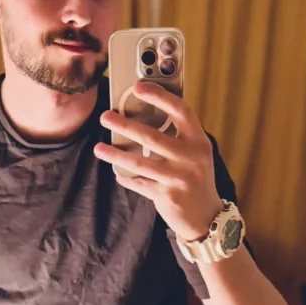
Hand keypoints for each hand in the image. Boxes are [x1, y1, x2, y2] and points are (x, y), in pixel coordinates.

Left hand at [94, 82, 222, 240]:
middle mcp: (190, 157)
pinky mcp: (166, 195)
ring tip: (99, 148)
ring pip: (139, 162)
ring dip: (115, 154)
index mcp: (199, 141)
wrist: (206, 216)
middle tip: (105, 117)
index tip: (138, 87)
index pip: (180, 111)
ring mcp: (178, 178)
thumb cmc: (195, 178)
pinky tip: (117, 173)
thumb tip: (145, 115)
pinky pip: (139, 183)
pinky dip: (126, 177)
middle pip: (151, 136)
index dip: (160, 96)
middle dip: (124, 125)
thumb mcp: (196, 153)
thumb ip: (178, 136)